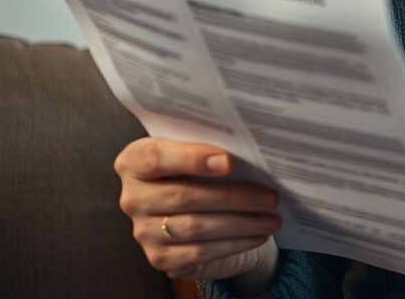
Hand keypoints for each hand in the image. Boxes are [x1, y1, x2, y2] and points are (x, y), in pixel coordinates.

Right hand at [114, 138, 281, 281]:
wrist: (192, 210)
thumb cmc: (199, 172)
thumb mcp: (198, 152)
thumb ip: (210, 147)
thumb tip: (249, 150)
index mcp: (134, 162)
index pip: (156, 158)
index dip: (191, 159)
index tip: (228, 162)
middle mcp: (132, 197)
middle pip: (184, 196)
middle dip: (233, 197)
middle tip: (270, 197)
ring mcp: (143, 231)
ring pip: (195, 227)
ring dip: (240, 224)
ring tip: (271, 218)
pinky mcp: (160, 257)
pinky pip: (199, 252)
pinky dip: (233, 244)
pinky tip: (257, 235)